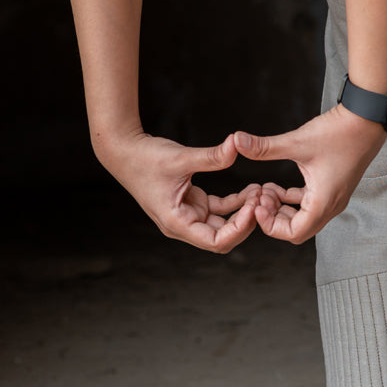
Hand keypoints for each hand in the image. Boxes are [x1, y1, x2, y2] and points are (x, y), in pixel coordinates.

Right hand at [97, 130, 260, 252]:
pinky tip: (250, 189)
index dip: (239, 229)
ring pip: (224, 223)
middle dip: (246, 222)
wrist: (124, 151)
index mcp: (177, 223)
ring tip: (260, 191)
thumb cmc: (145, 158)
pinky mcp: (192, 203)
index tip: (254, 208)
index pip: (216, 241)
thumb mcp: (181, 158)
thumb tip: (237, 145)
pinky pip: (219, 208)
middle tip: (263, 201)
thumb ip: (211, 157)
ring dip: (243, 211)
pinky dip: (235, 201)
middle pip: (223, 237)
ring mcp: (189, 215)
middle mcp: (184, 225)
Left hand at [233, 104, 385, 243]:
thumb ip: (265, 147)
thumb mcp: (297, 141)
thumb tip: (236, 141)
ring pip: (303, 219)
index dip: (270, 225)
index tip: (257, 204)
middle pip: (298, 230)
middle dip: (274, 218)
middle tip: (260, 197)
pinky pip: (309, 205)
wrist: (368, 119)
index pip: (294, 234)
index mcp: (323, 202)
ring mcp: (334, 198)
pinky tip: (278, 186)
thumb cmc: (339, 131)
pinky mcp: (333, 188)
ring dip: (282, 210)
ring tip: (266, 190)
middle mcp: (331, 205)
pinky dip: (292, 200)